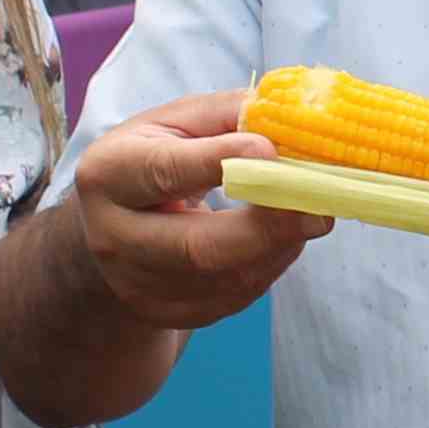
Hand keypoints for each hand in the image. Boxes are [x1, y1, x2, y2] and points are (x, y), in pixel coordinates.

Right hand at [71, 92, 328, 328]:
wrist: (113, 226)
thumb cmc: (153, 159)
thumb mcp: (175, 122)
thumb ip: (227, 114)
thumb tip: (287, 116)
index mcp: (109, 174)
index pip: (165, 171)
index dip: (219, 161)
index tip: (271, 149)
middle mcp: (113, 237)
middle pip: (197, 246)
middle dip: (268, 227)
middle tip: (319, 208)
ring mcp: (137, 285)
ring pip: (225, 278)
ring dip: (280, 247)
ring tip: (309, 214)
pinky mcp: (166, 312)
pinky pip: (234, 296)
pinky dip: (271, 265)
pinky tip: (285, 238)